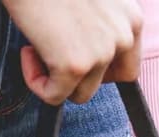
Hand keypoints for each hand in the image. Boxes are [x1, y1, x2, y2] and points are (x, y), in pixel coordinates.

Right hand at [2, 0, 141, 104]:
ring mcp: (101, 53)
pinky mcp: (74, 64)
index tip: (77, 50)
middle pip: (114, 80)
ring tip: (37, 46)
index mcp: (132, 18)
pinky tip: (26, 53)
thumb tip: (85, 45)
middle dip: (87, 75)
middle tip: (59, 54)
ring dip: (59, 78)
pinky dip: (37, 83)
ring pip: (83, 92)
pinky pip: (54, 95)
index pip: (128, 62)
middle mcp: (123, 37)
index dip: (103, 65)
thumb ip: (102, 21)